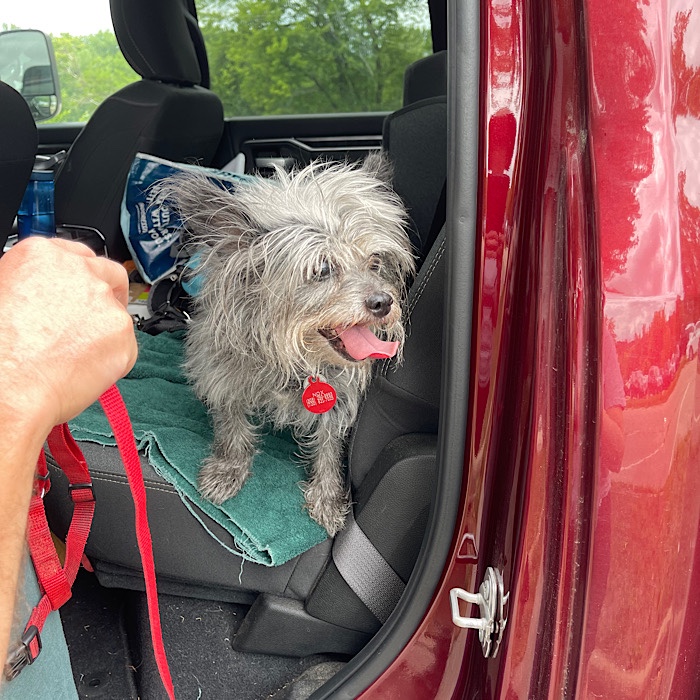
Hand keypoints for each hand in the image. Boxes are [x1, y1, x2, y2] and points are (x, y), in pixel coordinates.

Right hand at [0, 237, 137, 432]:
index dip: (84, 275)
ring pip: (117, 314)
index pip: (79, 255)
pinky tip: (83, 370)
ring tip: (73, 357)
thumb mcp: (4, 295)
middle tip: (94, 323)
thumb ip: (36, 287)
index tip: (85, 288)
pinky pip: (126, 347)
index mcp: (41, 256)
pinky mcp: (123, 332)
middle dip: (108, 296)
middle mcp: (78, 271)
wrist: (8, 385)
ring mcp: (105, 301)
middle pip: (109, 276)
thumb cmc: (0, 350)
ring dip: (104, 332)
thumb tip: (48, 301)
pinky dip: (112, 359)